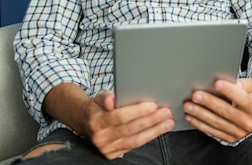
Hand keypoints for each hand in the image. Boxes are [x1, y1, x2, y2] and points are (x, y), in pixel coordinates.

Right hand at [44, 84, 174, 159]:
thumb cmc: (97, 107)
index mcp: (97, 121)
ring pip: (135, 140)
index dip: (137, 111)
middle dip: (151, 121)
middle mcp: (101, 137)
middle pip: (130, 129)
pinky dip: (148, 137)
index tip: (153, 105)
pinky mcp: (112, 154)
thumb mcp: (99, 98)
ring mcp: (106, 148)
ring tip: (168, 122)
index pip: (120, 116)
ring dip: (154, 131)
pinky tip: (158, 130)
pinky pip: (133, 146)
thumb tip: (112, 99)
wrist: (84, 122)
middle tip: (166, 112)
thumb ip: (107, 97)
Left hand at [183, 78, 251, 142]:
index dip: (229, 90)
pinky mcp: (229, 138)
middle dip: (209, 103)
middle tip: (195, 95)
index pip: (241, 98)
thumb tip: (234, 83)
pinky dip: (199, 124)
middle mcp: (247, 122)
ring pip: (216, 123)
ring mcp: (238, 132)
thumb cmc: (250, 97)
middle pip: (226, 111)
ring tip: (188, 106)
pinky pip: (212, 131)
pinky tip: (190, 116)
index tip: (216, 83)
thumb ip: (243, 84)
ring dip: (200, 114)